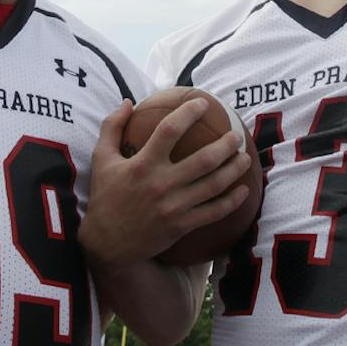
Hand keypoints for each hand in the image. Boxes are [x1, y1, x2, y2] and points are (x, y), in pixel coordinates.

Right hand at [80, 97, 250, 269]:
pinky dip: (232, 201)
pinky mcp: (181, 226)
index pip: (170, 130)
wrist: (106, 243)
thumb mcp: (101, 159)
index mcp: (142, 164)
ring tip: (245, 157)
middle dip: (226, 144)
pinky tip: (243, 190)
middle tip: (236, 135)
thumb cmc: (105, 196)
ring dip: (234, 169)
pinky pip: (214, 212)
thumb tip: (128, 102)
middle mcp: (161, 184)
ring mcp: (174, 207)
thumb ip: (112, 127)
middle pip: (204, 159)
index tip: (203, 103)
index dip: (188, 113)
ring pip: (214, 185)